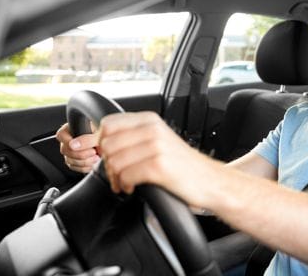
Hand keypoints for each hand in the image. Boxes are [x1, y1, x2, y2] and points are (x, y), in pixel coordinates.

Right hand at [55, 123, 100, 172]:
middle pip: (65, 150)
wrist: (109, 142)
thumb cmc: (103, 133)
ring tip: (96, 157)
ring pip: (69, 160)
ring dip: (84, 161)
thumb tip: (73, 145)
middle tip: (94, 151)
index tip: (80, 145)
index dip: (68, 141)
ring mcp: (70, 152)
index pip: (61, 135)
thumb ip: (87, 139)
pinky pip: (75, 167)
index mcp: (70, 129)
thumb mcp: (98, 134)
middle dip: (81, 153)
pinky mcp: (75, 162)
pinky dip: (85, 167)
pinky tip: (93, 162)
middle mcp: (68, 141)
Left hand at [99, 111, 219, 207]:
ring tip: (123, 183)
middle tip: (115, 175)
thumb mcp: (158, 140)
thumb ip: (132, 136)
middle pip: (108, 143)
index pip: (108, 124)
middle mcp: (153, 129)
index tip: (100, 156)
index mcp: (150, 120)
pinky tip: (132, 188)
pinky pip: (126, 175)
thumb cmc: (182, 164)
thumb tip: (98, 141)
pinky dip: (124, 185)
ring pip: (114, 161)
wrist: (210, 180)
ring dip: (114, 177)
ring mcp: (156, 146)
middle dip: (106, 163)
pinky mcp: (159, 166)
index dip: (98, 142)